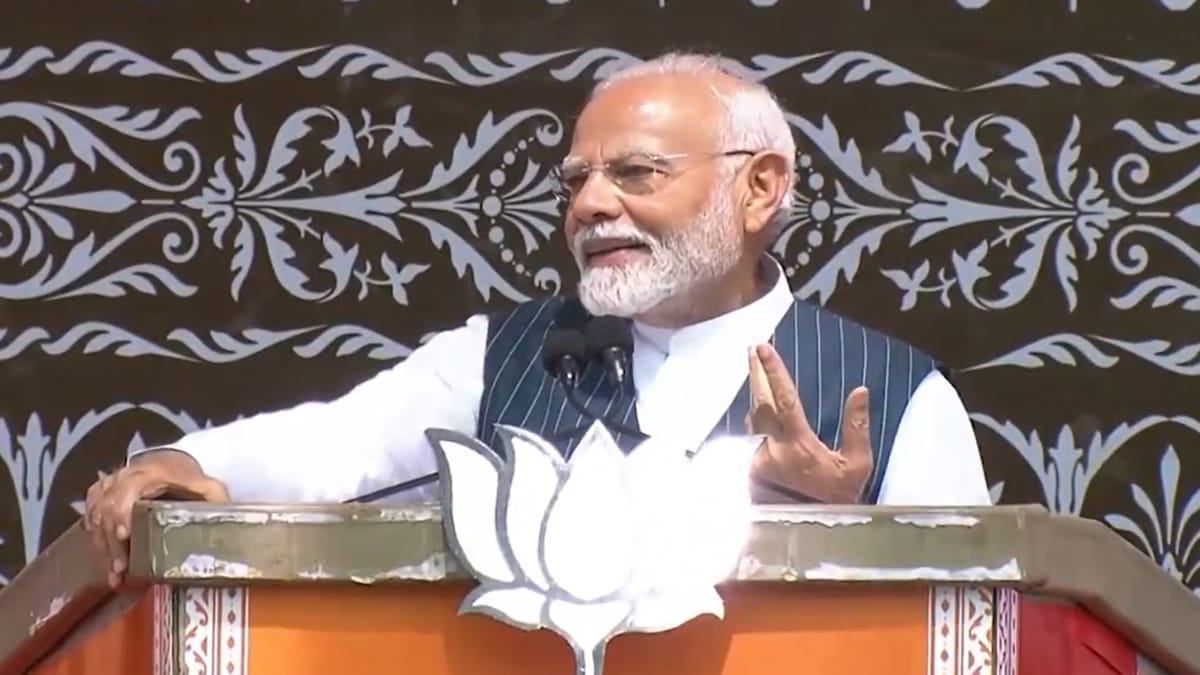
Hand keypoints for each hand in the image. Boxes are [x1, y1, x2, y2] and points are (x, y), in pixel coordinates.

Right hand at [83, 458, 229, 587]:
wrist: (170, 464)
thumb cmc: (189, 479)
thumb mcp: (208, 486)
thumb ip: (217, 500)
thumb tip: (230, 522)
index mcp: (148, 473)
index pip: (126, 491)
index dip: (121, 512)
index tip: (123, 535)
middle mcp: (122, 477)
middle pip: (108, 510)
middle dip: (112, 543)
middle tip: (120, 570)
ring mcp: (107, 487)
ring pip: (96, 517)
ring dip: (104, 548)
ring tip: (115, 576)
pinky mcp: (98, 497)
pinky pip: (90, 519)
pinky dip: (97, 541)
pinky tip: (108, 562)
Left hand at [746, 343, 872, 503]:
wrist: (810, 531)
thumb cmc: (837, 498)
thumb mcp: (857, 466)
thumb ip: (857, 428)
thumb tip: (860, 391)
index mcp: (799, 445)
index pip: (784, 399)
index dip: (773, 371)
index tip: (764, 348)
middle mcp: (772, 450)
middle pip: (759, 402)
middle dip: (756, 373)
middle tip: (752, 349)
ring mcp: (756, 461)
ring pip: (752, 421)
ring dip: (755, 396)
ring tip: (756, 373)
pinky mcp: (748, 471)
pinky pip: (748, 439)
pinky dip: (753, 423)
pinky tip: (756, 410)